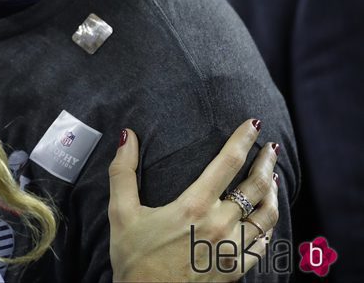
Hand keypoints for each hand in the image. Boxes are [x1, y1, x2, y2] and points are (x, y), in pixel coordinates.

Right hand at [109, 119, 279, 281]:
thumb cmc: (134, 259)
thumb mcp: (121, 212)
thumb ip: (123, 172)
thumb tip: (127, 136)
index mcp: (194, 205)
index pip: (228, 163)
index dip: (243, 139)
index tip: (254, 124)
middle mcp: (220, 224)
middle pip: (256, 186)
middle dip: (266, 162)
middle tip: (271, 148)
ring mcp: (232, 249)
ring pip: (267, 216)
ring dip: (273, 193)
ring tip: (272, 179)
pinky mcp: (236, 269)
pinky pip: (263, 245)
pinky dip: (269, 227)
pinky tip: (266, 221)